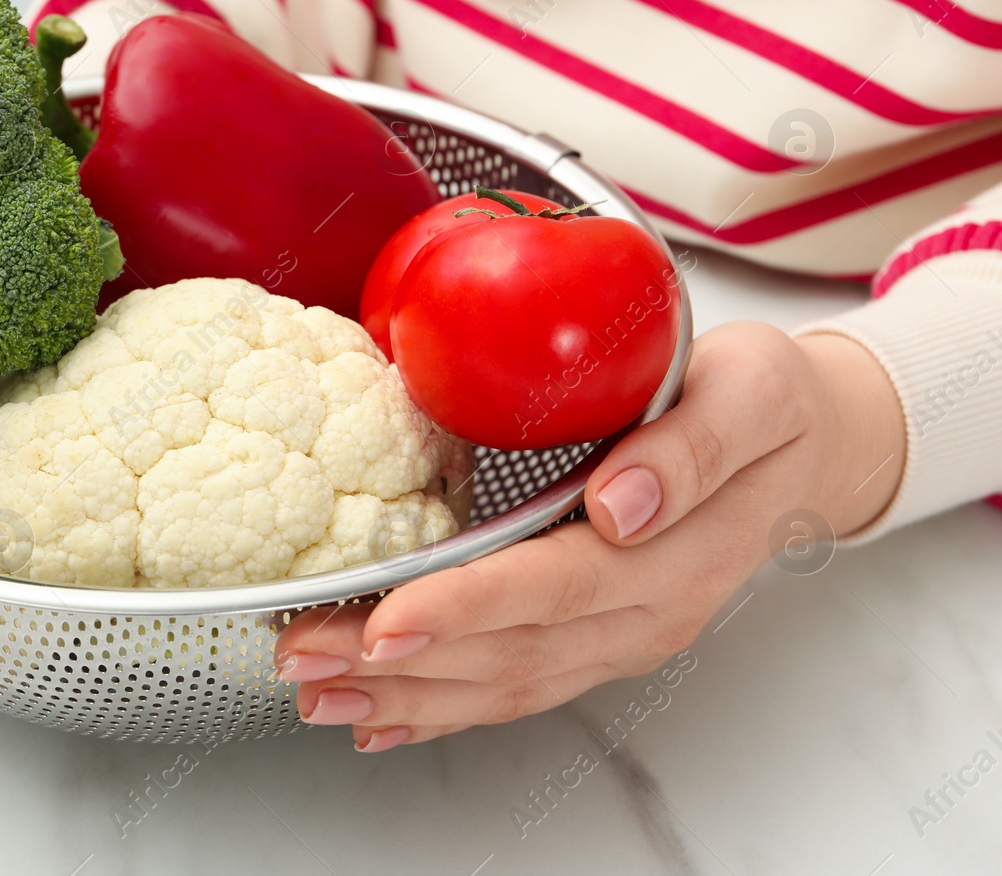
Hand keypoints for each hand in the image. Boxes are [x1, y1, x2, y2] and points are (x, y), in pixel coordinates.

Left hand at [272, 322, 905, 750]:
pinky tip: (380, 719)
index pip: (554, 589)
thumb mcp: (752, 392)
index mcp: (675, 554)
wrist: (810, 447)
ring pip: (500, 684)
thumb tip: (623, 505)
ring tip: (316, 694)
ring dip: (402, 697)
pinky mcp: (597, 640)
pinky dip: (441, 709)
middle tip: (300, 653)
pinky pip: (515, 688)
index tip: (385, 621)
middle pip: (508, 652)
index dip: (465, 609)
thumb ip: (692, 448)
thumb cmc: (769, 405)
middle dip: (396, 663)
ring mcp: (618, 637)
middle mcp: (643, 613)